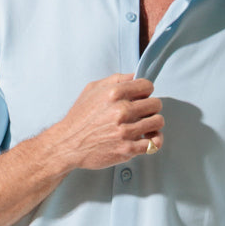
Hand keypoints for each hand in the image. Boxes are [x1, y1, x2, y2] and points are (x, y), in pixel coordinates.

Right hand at [48, 74, 163, 171]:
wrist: (67, 144)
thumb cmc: (79, 118)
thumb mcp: (91, 90)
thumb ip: (115, 80)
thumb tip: (134, 76)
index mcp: (114, 93)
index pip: (147, 86)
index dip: (146, 91)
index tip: (141, 98)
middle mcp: (121, 111)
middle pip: (155, 104)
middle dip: (150, 108)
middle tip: (143, 113)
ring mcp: (125, 131)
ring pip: (158, 122)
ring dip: (153, 124)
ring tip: (146, 126)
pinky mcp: (127, 149)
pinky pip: (154, 144)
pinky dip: (154, 141)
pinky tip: (147, 139)